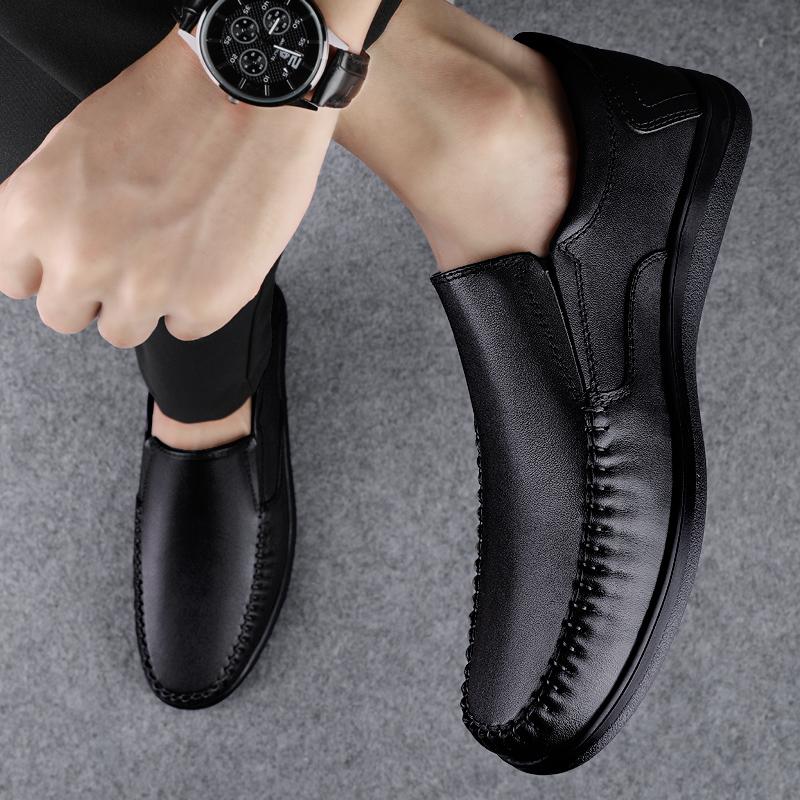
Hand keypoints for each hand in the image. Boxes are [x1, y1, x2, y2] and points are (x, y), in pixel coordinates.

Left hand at [0, 29, 337, 347]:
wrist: (248, 97)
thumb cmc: (170, 106)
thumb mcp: (74, 147)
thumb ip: (55, 212)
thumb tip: (55, 255)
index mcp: (35, 213)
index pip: (16, 280)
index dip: (51, 269)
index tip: (75, 260)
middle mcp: (81, 259)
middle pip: (66, 316)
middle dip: (96, 291)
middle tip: (133, 255)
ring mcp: (143, 289)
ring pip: (123, 331)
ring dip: (145, 302)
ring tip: (176, 255)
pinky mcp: (203, 304)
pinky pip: (186, 327)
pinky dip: (199, 300)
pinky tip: (213, 255)